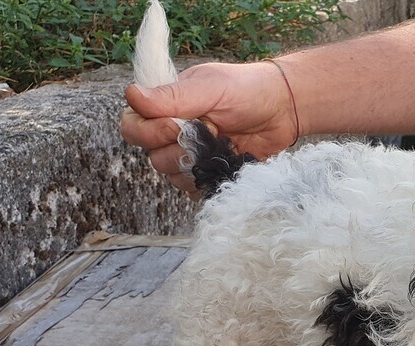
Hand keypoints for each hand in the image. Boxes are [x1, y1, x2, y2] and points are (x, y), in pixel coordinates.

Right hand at [120, 61, 297, 192]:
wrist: (282, 111)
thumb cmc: (246, 90)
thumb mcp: (210, 86)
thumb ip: (172, 96)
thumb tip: (132, 96)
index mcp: (164, 108)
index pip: (132, 127)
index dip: (149, 132)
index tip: (176, 124)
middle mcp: (172, 134)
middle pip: (152, 156)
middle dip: (178, 149)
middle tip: (208, 132)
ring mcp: (191, 157)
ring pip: (173, 176)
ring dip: (195, 164)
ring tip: (222, 143)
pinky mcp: (208, 175)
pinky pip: (196, 189)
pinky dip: (209, 178)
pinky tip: (227, 161)